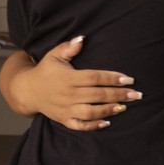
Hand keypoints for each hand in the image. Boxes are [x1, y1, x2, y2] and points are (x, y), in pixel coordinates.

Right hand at [9, 37, 138, 130]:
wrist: (27, 91)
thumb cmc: (45, 71)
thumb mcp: (53, 56)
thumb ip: (68, 47)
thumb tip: (82, 38)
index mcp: (68, 78)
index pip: (95, 78)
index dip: (113, 78)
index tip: (129, 79)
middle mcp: (68, 94)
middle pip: (98, 95)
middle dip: (119, 95)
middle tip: (136, 95)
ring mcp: (66, 109)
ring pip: (91, 112)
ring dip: (109, 110)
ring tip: (124, 107)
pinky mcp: (64, 119)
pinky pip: (80, 125)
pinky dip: (93, 125)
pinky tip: (107, 122)